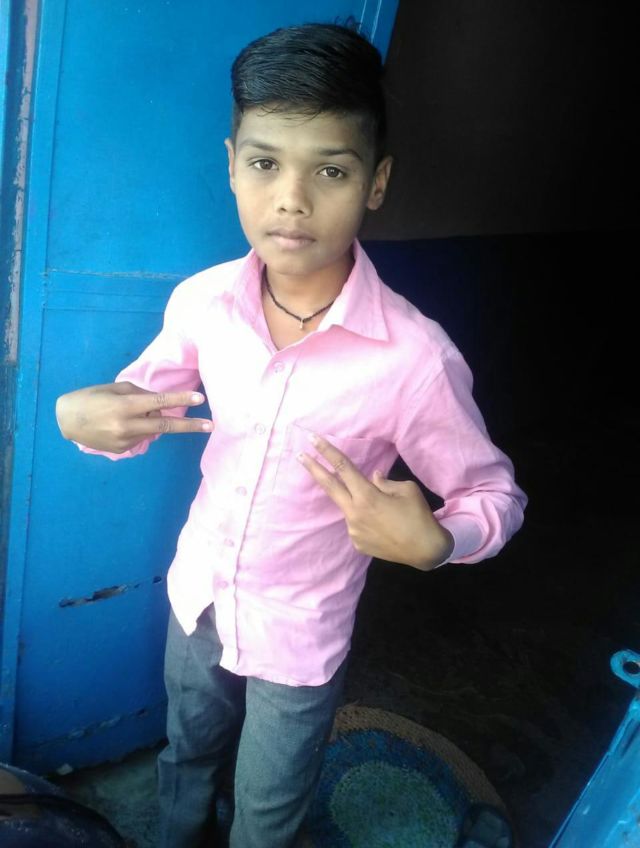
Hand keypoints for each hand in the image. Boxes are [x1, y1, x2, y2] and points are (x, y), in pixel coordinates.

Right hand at [55, 381, 212, 453]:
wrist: (66, 421)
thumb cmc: (91, 398)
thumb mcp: (114, 389)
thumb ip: (140, 394)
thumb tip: (161, 405)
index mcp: (125, 406)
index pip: (159, 402)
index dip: (180, 400)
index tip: (199, 400)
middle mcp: (127, 425)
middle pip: (166, 426)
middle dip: (190, 426)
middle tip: (211, 425)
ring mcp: (126, 441)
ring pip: (153, 430)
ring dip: (153, 420)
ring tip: (131, 412)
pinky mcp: (123, 450)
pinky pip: (141, 437)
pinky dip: (140, 428)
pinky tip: (121, 424)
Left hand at [297, 433, 453, 569]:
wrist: (426, 551)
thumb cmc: (418, 516)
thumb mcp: (407, 490)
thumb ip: (385, 482)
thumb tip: (373, 478)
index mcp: (367, 496)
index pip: (343, 467)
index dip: (327, 451)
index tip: (312, 439)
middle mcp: (354, 513)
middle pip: (329, 486)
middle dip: (313, 468)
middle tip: (299, 455)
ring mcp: (353, 530)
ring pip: (350, 508)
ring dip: (359, 503)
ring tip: (385, 513)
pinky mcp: (357, 544)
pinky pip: (358, 525)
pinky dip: (367, 520)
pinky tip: (385, 527)